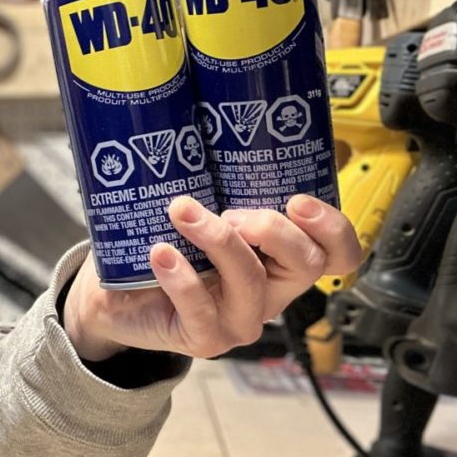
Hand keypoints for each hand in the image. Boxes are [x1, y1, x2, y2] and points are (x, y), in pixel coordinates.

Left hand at [63, 194, 361, 361]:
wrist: (118, 296)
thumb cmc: (165, 247)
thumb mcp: (200, 211)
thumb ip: (216, 181)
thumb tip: (205, 118)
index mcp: (280, 260)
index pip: (338, 253)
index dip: (333, 229)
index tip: (298, 199)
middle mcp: (270, 291)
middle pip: (305, 264)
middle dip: (274, 229)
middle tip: (232, 211)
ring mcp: (240, 319)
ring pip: (251, 282)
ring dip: (218, 241)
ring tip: (182, 211)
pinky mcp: (204, 338)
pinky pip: (202, 310)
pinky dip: (182, 276)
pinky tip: (161, 252)